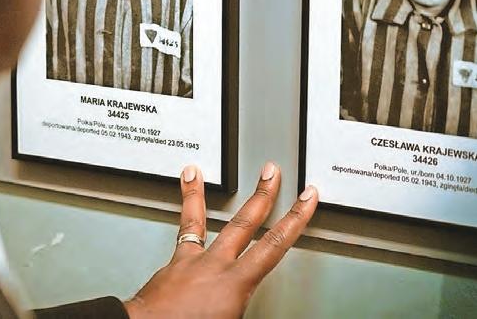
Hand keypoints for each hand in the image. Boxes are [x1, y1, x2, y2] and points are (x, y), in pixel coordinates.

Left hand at [123, 163, 316, 317]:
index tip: (306, 198)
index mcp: (234, 284)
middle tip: (270, 172)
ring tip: (194, 171)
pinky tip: (176, 214)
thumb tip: (243, 305)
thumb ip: (242, 307)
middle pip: (244, 224)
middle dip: (262, 196)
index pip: (274, 245)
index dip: (295, 219)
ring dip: (198, 194)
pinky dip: (177, 225)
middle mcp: (213, 266)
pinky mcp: (170, 267)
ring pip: (198, 221)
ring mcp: (189, 262)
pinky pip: (178, 238)